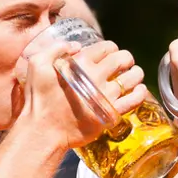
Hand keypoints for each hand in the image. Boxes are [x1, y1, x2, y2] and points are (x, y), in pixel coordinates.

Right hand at [15, 40, 147, 153]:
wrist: (43, 132)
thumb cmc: (39, 100)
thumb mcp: (37, 65)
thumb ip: (55, 48)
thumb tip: (77, 45)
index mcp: (80, 63)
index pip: (107, 47)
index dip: (110, 48)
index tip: (109, 53)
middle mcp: (96, 77)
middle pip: (124, 59)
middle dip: (126, 58)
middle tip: (124, 63)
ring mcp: (106, 96)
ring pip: (133, 77)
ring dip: (136, 73)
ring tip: (134, 75)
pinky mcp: (111, 113)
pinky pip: (135, 99)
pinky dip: (141, 92)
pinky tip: (139, 90)